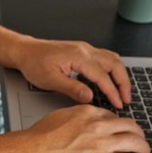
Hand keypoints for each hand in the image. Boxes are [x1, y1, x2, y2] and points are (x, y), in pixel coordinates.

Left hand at [16, 38, 130, 108]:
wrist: (25, 51)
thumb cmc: (34, 64)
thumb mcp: (50, 80)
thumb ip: (71, 88)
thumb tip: (89, 97)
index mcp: (78, 56)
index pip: (103, 76)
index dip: (113, 91)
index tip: (119, 103)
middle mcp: (85, 50)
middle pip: (114, 64)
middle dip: (123, 83)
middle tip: (126, 99)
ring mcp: (85, 48)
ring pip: (112, 59)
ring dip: (120, 74)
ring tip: (122, 91)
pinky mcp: (82, 50)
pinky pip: (104, 57)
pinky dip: (112, 69)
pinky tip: (110, 79)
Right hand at [26, 105, 149, 152]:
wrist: (35, 151)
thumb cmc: (41, 136)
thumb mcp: (60, 116)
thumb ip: (75, 117)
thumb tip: (80, 121)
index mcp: (88, 113)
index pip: (112, 116)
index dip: (119, 124)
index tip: (120, 129)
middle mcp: (99, 125)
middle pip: (129, 126)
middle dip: (138, 132)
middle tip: (139, 137)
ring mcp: (102, 143)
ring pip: (134, 142)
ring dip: (143, 147)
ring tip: (145, 150)